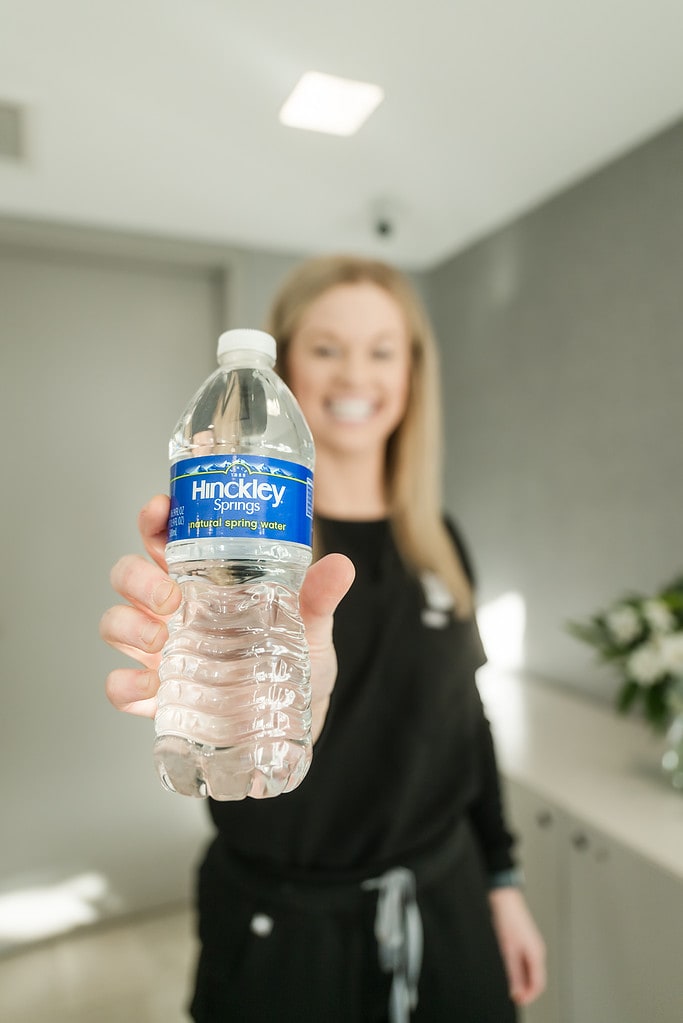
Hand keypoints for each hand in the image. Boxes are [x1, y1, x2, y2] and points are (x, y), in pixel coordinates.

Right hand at [100, 494, 354, 740]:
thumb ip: (320, 595)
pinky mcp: (157, 695)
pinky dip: (125, 686)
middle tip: (170, 595)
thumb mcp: (312, 623)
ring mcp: (159, 651)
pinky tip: (151, 689)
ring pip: (115, 624)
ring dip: (127, 627)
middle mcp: (172, 610)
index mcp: (202, 580)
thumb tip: (341, 565)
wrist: (300, 718)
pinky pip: (120, 687)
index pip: (164, 537)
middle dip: (137, 577)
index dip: (154, 518)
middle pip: (128, 575)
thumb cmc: (297, 659)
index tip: (160, 508)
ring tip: (161, 641)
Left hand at [488, 887, 545, 1006]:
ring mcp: (534, 946)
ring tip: (512, 985)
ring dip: (524, 981)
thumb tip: (516, 991)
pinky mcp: (528, 942)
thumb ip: (514, 973)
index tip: (518, 1001)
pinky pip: (529, 962)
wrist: (506, 900)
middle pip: (537, 978)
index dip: (529, 996)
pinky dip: (522, 971)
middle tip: (514, 996)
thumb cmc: (508, 920)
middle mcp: (538, 951)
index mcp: (536, 954)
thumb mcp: (508, 951)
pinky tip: (513, 971)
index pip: (538, 984)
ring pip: (533, 971)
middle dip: (527, 990)